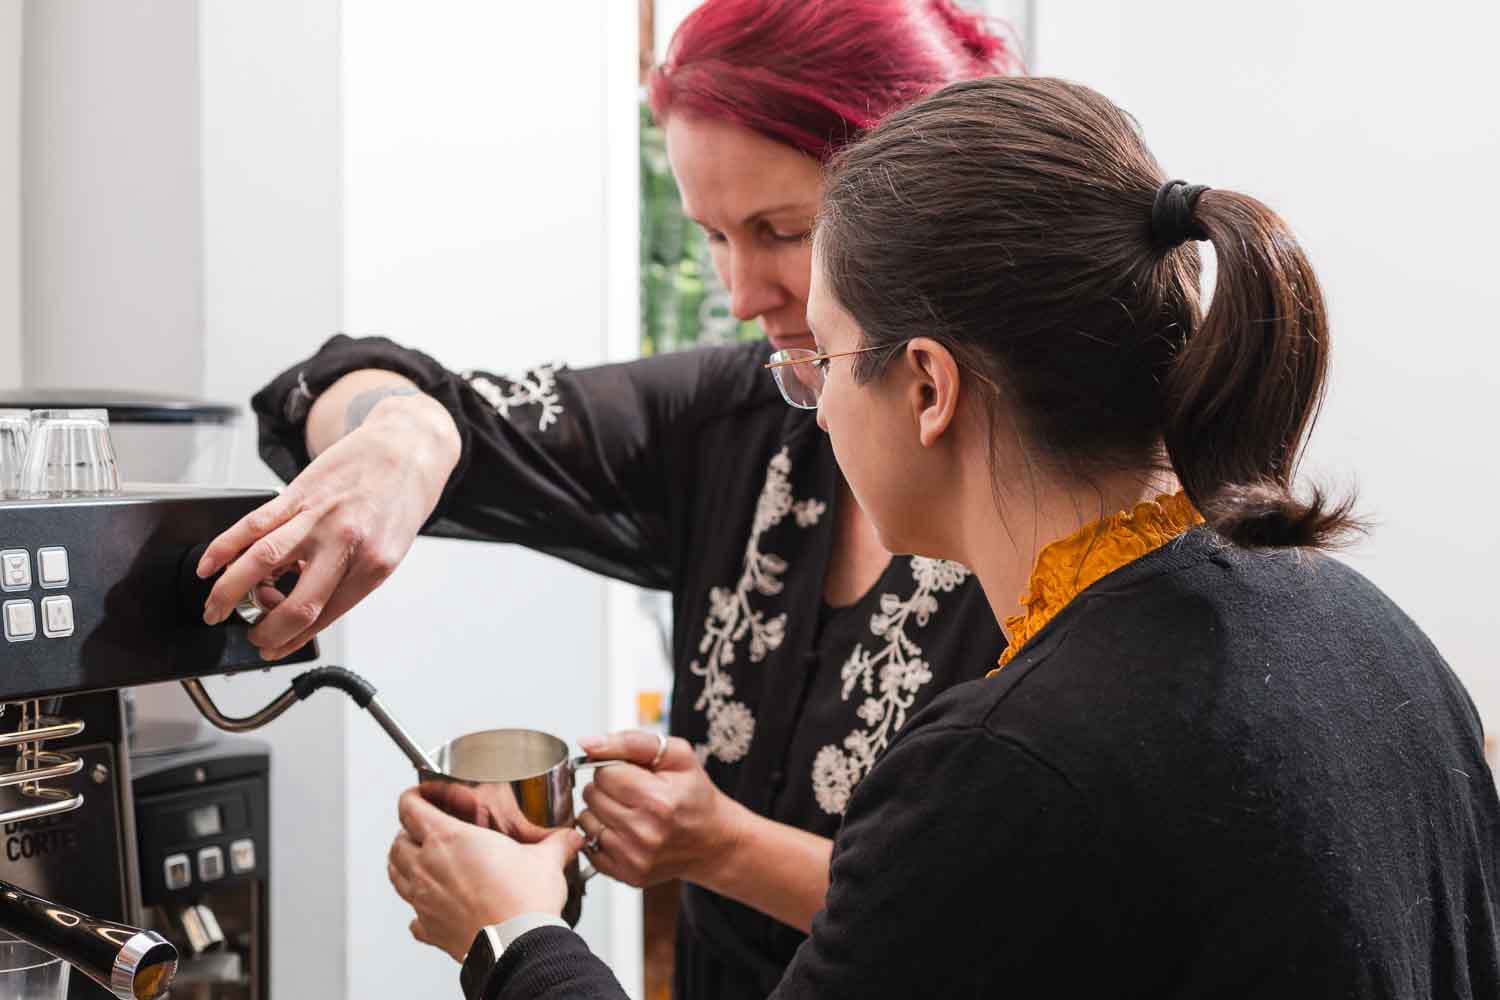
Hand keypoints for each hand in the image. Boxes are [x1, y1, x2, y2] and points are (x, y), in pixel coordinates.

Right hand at [196, 393, 458, 659]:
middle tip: (249, 635)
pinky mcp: (297, 493)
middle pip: (294, 603)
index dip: (290, 640)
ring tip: (214, 609)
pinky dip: (224, 548)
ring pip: (261, 562)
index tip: (272, 648)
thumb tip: (306, 612)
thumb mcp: (390, 552)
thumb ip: (350, 582)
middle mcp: (344, 543)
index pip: (324, 617)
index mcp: (372, 566)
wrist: (407, 448)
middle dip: (264, 630)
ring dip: (229, 593)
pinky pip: (252, 524)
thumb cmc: (399, 502)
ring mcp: (317, 517)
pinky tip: (209, 566)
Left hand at [388, 787, 583, 962]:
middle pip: (397, 843)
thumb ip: (555, 844)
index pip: (410, 808)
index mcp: (449, 839)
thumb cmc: (523, 902)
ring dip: (403, 865)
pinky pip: (413, 918)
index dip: (412, 797)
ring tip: (419, 862)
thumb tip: (569, 838)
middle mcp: (428, 867)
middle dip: (406, 834)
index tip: (421, 796)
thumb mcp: (545, 861)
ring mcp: (424, 900)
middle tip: (422, 831)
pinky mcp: (429, 928)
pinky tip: (431, 909)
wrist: (517, 947)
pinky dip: (417, 911)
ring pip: (396, 875)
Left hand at [574, 731, 744, 887]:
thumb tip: (588, 744)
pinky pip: (589, 846)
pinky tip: (623, 830)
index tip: (632, 774)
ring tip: (628, 810)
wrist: (714, 841)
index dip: (615, 768)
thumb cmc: (695, 796)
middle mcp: (645, 832)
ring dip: (601, 811)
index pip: (603, 773)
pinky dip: (601, 835)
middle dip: (607, 788)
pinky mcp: (627, 874)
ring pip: (586, 821)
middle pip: (593, 796)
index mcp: (658, 799)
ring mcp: (635, 857)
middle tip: (632, 792)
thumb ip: (631, 742)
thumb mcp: (677, 755)